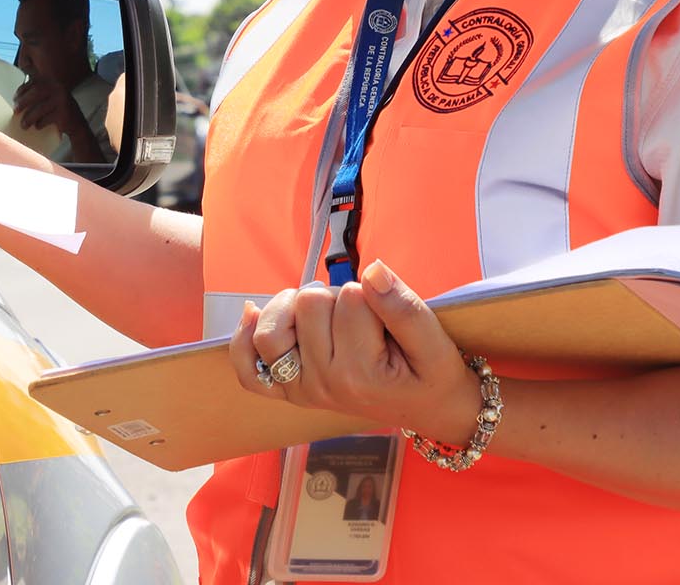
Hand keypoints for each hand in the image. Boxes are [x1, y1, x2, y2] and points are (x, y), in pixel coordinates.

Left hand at [13, 78, 85, 137]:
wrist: (77, 124)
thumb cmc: (58, 110)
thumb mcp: (49, 97)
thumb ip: (36, 92)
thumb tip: (17, 97)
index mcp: (53, 82)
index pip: (35, 81)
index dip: (22, 90)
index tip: (15, 99)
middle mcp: (59, 88)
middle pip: (37, 92)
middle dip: (23, 101)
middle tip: (16, 111)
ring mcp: (63, 100)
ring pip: (41, 108)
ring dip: (29, 117)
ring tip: (24, 125)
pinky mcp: (65, 114)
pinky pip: (48, 118)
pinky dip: (40, 123)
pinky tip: (38, 126)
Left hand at [229, 261, 478, 442]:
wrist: (434, 409)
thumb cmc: (434, 373)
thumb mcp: (434, 340)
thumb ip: (404, 306)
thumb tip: (372, 270)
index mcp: (359, 374)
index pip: (351, 296)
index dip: (374, 294)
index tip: (391, 318)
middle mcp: (323, 385)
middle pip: (309, 303)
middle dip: (338, 297)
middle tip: (366, 320)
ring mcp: (301, 391)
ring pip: (274, 322)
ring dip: (298, 307)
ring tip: (330, 317)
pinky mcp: (289, 392)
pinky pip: (248, 368)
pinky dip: (245, 339)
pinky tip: (254, 314)